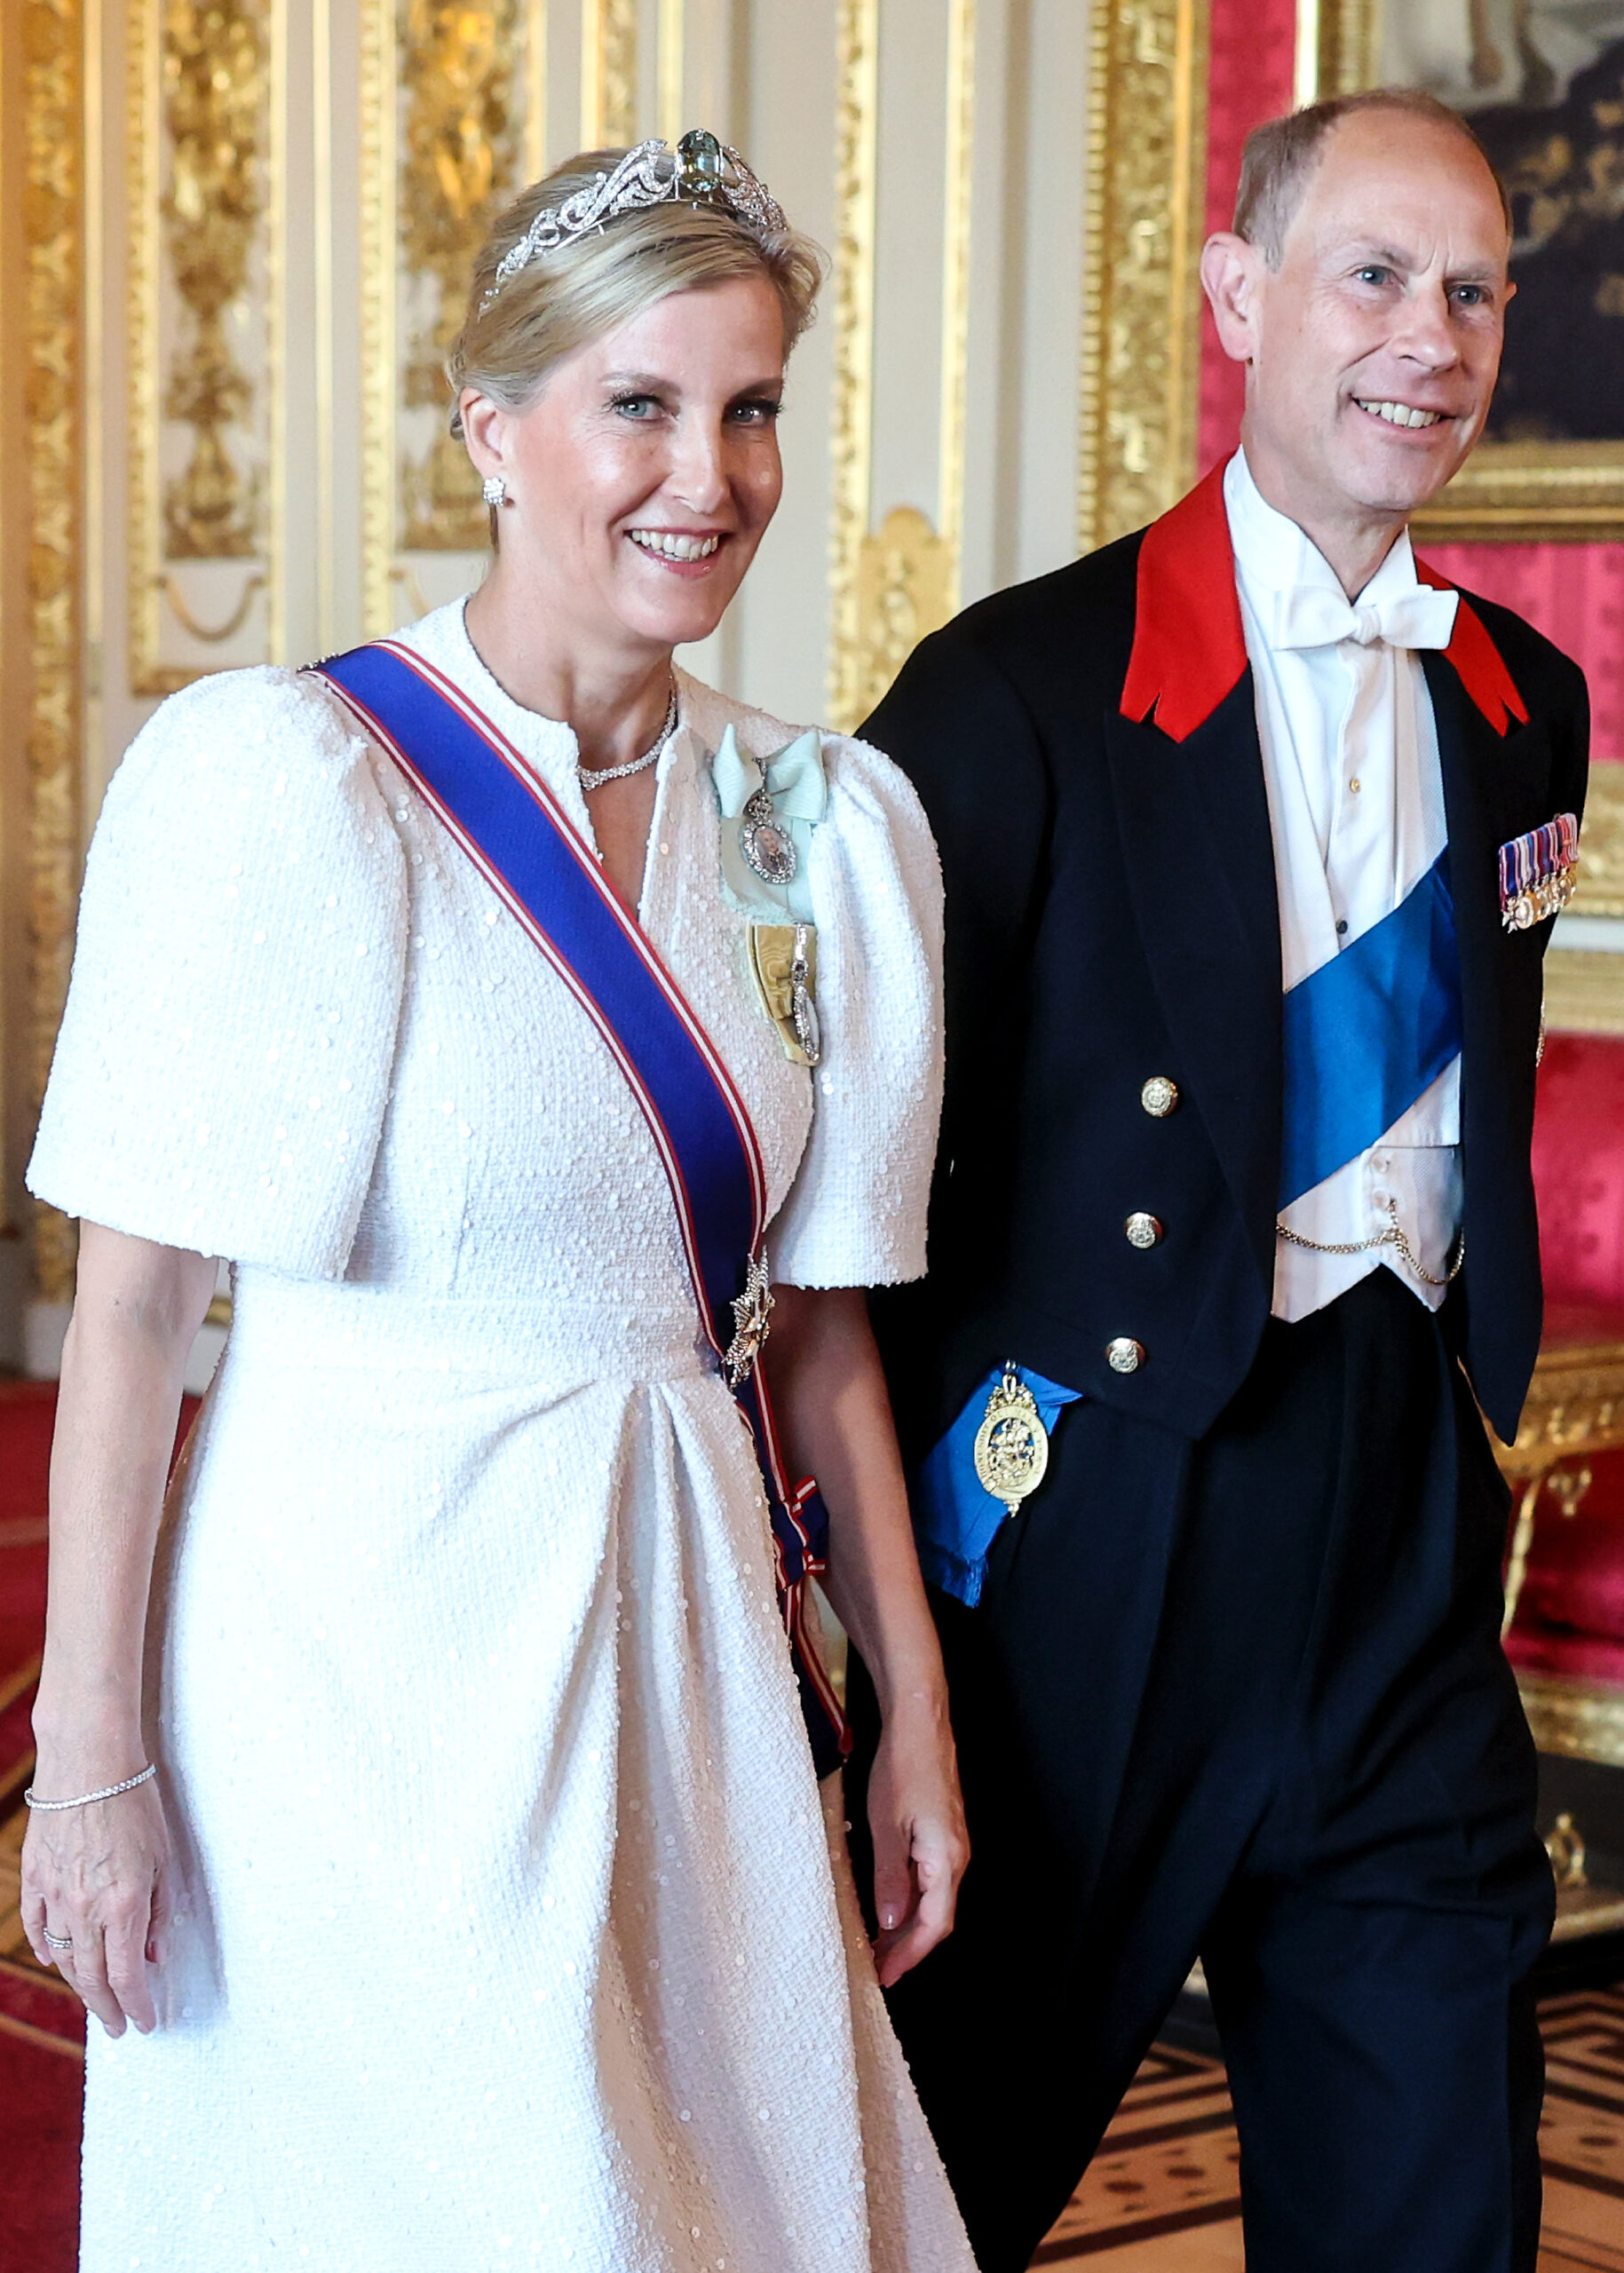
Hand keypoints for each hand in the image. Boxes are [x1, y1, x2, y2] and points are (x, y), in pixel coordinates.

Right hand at [20, 1770, 171, 2036]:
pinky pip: (36, 1928)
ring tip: (94, 1999)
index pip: (127, 1975)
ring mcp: (54, 1896)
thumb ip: (158, 1911)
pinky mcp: (33, 1879)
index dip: (137, 2005)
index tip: (146, 2022)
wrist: (89, 1763)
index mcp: (124, 1904)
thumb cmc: (134, 1803)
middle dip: (108, 2008)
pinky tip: (55, 1962)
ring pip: (63, 1958)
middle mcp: (85, 1908)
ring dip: (79, 1984)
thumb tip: (153, 1956)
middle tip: (118, 2026)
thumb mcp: (164, 1857)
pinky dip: (45, 1950)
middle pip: (92, 1978)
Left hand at [866, 1698, 969, 1988]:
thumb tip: (889, 1921)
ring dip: (907, 1926)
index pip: (935, 1925)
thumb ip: (889, 1877)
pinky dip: (909, 1900)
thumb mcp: (886, 1825)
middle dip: (907, 1947)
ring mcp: (951, 1845)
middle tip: (876, 1967)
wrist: (919, 1723)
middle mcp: (957, 1857)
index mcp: (947, 1859)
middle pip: (937, 1918)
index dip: (910, 1955)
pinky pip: (930, 1880)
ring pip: (933, 1900)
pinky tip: (886, 1903)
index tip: (885, 1975)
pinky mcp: (941, 1834)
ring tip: (876, 1944)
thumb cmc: (904, 1767)